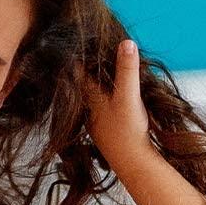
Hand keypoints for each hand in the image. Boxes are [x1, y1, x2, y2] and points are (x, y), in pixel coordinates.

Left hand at [83, 38, 154, 178]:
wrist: (132, 163)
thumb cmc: (127, 131)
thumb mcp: (129, 96)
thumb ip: (127, 70)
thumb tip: (126, 42)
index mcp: (91, 96)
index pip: (77, 70)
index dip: (77, 55)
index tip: (73, 41)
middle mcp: (89, 108)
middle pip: (82, 83)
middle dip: (85, 68)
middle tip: (86, 50)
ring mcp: (95, 120)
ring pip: (91, 96)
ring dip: (94, 84)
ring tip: (98, 70)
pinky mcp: (104, 130)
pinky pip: (99, 107)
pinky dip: (102, 97)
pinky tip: (109, 97)